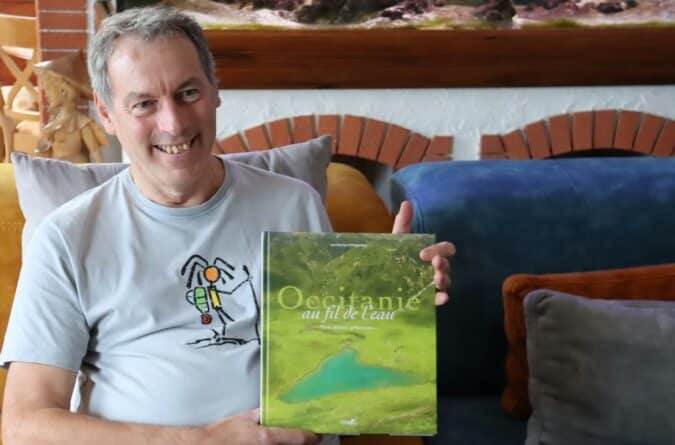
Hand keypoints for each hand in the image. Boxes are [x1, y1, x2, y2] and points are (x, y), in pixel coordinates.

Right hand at [196, 409, 320, 444]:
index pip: (297, 438)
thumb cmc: (223, 433)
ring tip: (294, 440)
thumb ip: (261, 413)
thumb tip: (274, 408)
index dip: (311, 436)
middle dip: (302, 443)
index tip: (317, 434)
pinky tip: (280, 443)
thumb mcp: (244, 418)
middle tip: (308, 437)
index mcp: (266, 437)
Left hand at [392, 200, 455, 304]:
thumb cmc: (392, 257)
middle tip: (435, 265)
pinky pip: (437, 300)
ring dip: (444, 280)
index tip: (423, 254)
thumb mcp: (396, 240)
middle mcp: (433, 268)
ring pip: (445, 282)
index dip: (440, 249)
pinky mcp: (425, 299)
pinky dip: (442, 299)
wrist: (376, 279)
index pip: (445, 249)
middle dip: (443, 264)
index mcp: (430, 253)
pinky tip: (443, 298)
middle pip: (446, 266)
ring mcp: (430, 284)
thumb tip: (407, 203)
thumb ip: (402, 223)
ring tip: (437, 280)